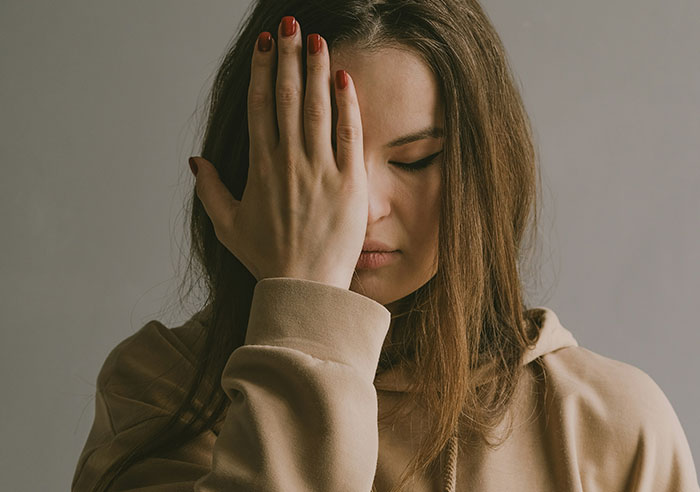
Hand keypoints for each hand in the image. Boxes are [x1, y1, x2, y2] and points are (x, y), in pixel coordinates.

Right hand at [190, 16, 366, 290]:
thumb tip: (194, 161)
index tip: (266, 45)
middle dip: (289, 58)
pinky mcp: (349, 182)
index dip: (263, 72)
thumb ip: (209, 190)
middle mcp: (289, 161)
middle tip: (291, 25)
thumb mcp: (227, 225)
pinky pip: (348, 135)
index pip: (261, 107)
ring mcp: (321, 170)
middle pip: (288, 98)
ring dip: (317, 70)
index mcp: (260, 167)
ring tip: (317, 39)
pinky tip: (345, 78)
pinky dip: (347, 105)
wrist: (305, 285)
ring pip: (317, 109)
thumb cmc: (266, 257)